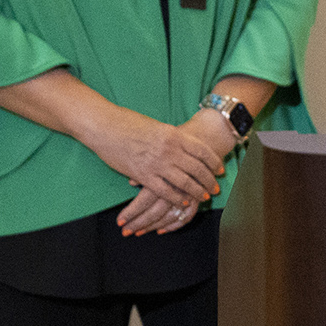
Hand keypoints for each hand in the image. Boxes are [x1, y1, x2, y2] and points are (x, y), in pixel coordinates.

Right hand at [117, 110, 237, 234]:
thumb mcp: (158, 126)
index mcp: (175, 135)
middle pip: (197, 169)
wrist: (105, 126)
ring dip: (197, 192)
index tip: (220, 170)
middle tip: (216, 188)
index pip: (202, 151)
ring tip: (204, 197)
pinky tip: (183, 202)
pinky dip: (176, 198)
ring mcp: (157, 164)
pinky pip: (165, 191)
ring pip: (185, 183)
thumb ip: (172, 138)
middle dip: (209, 181)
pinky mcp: (143, 175)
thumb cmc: (129, 123)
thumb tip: (184, 146)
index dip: (214, 162)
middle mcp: (169, 150)